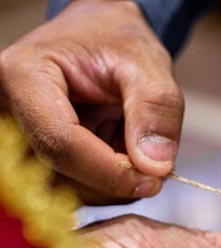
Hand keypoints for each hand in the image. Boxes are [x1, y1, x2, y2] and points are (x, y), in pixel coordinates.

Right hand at [0, 0, 182, 203]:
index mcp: (23, 75)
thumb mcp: (148, 64)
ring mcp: (19, 135)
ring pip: (65, 188)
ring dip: (113, 184)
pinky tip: (123, 157)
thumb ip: (156, 110)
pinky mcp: (35, 153)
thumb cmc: (118, 41)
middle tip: (155, 167)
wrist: (102, 37)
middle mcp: (9, 109)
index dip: (110, 172)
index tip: (154, 180)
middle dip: (114, 180)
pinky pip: (70, 187)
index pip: (60, 143)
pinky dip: (106, 183)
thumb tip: (155, 167)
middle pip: (60, 171)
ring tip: (139, 151)